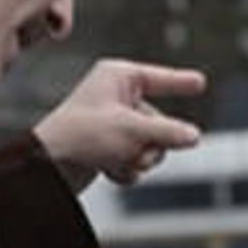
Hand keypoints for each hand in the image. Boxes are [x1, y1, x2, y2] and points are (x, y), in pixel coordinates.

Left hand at [33, 59, 206, 188]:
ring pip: (151, 146)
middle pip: (159, 123)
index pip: (158, 78)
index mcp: (117, 77)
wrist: (46, 167)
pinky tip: (107, 170)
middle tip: (135, 150)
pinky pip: (134, 160)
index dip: (180, 82)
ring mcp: (112, 125)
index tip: (201, 83)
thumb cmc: (82, 135)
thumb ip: (169, 133)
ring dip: (140, 159)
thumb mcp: (133, 130)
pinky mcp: (106, 149)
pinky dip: (126, 169)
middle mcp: (115, 98)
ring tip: (116, 160)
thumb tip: (195, 137)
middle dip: (152, 143)